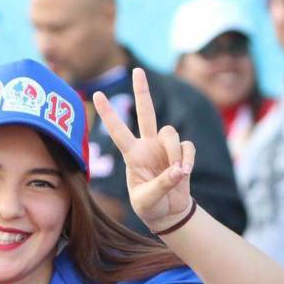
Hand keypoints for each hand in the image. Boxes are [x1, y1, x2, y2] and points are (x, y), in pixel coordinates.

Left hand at [92, 69, 194, 231]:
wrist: (167, 213)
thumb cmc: (150, 206)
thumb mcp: (148, 199)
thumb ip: (162, 184)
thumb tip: (179, 170)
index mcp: (132, 155)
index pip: (118, 131)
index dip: (108, 114)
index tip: (96, 94)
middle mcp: (147, 146)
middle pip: (146, 113)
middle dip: (142, 91)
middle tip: (137, 70)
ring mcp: (164, 148)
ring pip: (170, 133)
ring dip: (174, 152)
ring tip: (177, 173)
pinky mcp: (181, 154)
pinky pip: (187, 147)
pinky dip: (188, 160)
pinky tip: (185, 173)